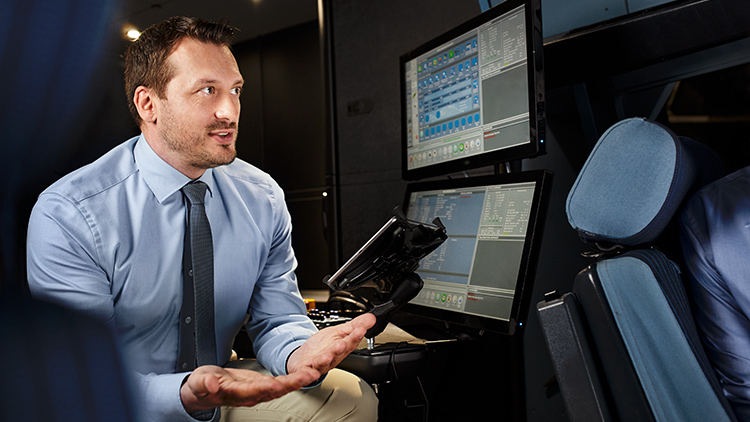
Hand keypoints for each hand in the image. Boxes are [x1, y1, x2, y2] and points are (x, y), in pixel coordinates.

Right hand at [180, 364, 319, 412]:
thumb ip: (206, 383)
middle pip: (275, 390)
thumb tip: (210, 385)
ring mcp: (258, 391)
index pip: (255, 391)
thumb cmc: (202, 386)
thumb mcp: (200, 382)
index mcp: (237, 394)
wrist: (204, 389)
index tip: (280, 384)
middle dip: (293, 383)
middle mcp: (251, 395)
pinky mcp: (262, 385)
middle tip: (309, 375)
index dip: (268, 388)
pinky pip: (281, 383)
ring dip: (298, 381)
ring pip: (282, 387)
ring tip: (314, 372)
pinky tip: (306, 373)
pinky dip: (294, 378)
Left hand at [286, 312, 376, 375]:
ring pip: (322, 364)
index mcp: (341, 348)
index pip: (350, 341)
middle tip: (343, 343)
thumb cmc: (322, 347)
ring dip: (325, 361)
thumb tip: (372, 317)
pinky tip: (308, 374)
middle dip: (340, 349)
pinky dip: (306, 375)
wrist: (303, 359)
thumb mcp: (339, 332)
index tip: (360, 330)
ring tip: (327, 357)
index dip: (355, 337)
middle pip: (337, 353)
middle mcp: (331, 358)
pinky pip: (304, 374)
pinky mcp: (304, 370)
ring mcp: (318, 365)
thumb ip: (355, 325)